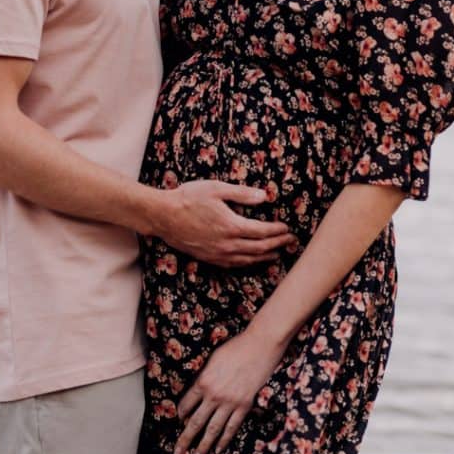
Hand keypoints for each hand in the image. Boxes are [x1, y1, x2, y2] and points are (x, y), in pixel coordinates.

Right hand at [155, 179, 294, 267]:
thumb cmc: (189, 198)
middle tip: (290, 242)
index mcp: (231, 226)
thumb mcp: (216, 189)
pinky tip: (250, 260)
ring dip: (265, 257)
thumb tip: (264, 196)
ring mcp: (217, 254)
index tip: (287, 229)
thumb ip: (241, 194)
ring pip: (247, 259)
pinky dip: (247, 263)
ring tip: (277, 254)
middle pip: (259, 248)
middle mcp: (227, 244)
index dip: (277, 231)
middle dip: (277, 245)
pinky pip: (233, 264)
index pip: (262, 231)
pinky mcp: (208, 258)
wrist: (163, 216)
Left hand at [175, 329, 285, 453]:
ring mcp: (229, 403)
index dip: (180, 414)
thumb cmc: (235, 347)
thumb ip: (205, 376)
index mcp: (203, 381)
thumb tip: (198, 390)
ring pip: (213, 429)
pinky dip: (224, 440)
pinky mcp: (244, 406)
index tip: (178, 420)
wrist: (259, 346)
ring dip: (203, 445)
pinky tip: (218, 449)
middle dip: (185, 439)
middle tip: (177, 452)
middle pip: (195, 422)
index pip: (186, 404)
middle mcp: (213, 395)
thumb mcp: (212, 359)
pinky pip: (231, 427)